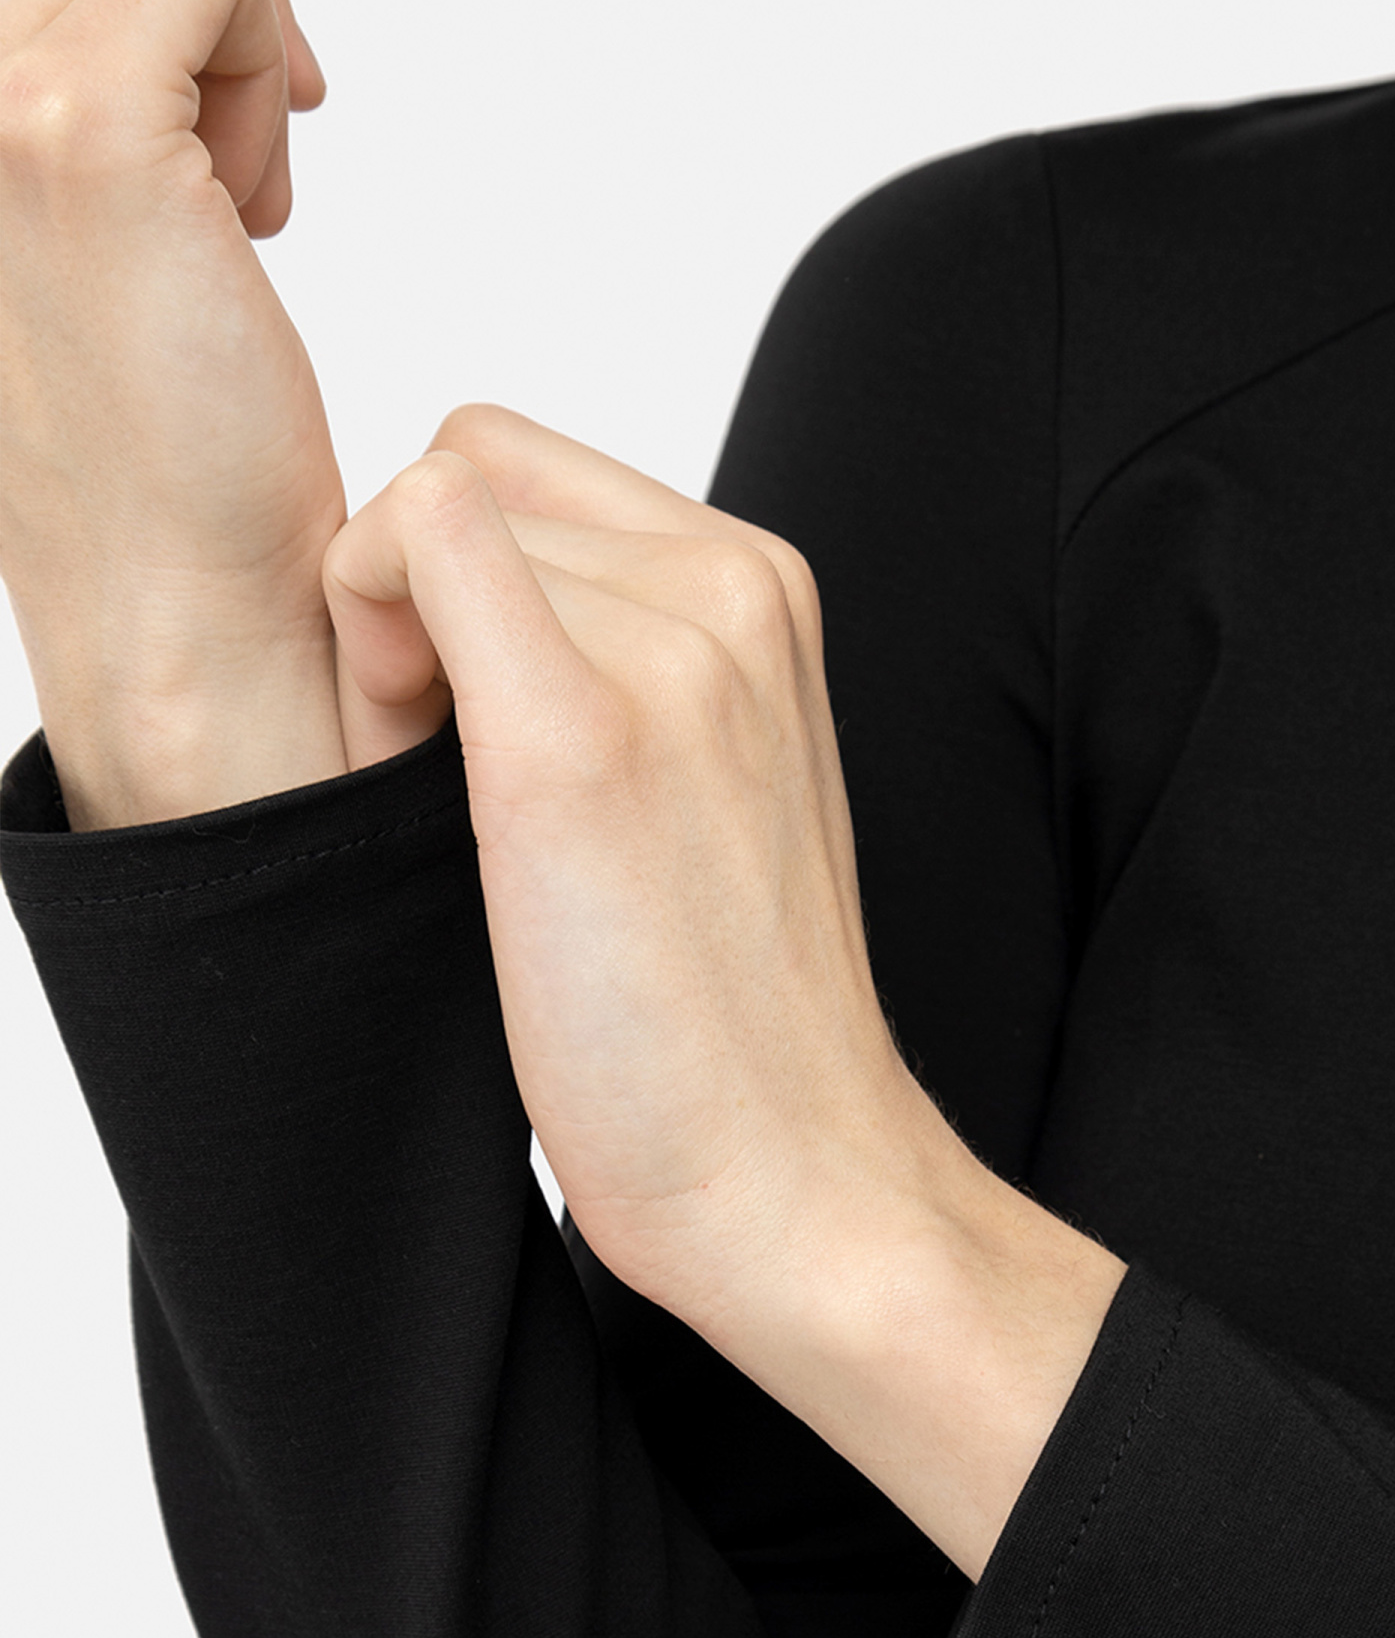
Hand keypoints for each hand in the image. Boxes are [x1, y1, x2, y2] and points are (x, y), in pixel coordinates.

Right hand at [0, 0, 343, 819]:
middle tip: (222, 141)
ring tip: (232, 185)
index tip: (200, 85)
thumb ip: (91, 58)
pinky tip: (258, 201)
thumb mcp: (87, 201)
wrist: (178, 596)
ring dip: (232, 26)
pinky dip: (266, 53)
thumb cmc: (161, 430)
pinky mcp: (74, 132)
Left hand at [322, 404, 957, 1336]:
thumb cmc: (722, 1014)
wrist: (789, 1171)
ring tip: (461, 806)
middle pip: (473, 466)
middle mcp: (738, 589)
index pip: (526, 468)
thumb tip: (439, 578)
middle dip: (416, 593)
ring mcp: (676, 651)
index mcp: (766, 592)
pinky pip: (414, 535)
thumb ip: (615, 655)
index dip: (451, 574)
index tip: (469, 722)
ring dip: (386, 639)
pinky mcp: (583, 734)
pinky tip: (406, 771)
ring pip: (429, 503)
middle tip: (447, 767)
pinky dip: (362, 630)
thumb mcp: (703, 782)